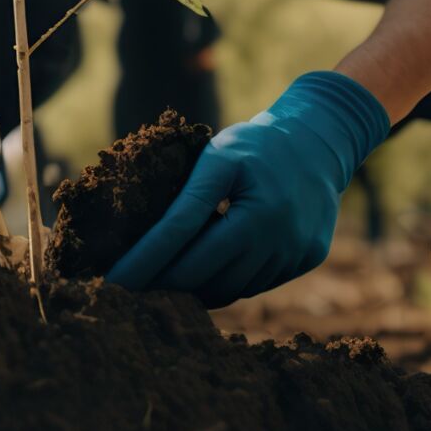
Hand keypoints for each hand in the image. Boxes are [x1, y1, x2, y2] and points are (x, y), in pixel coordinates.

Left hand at [108, 71, 388, 307]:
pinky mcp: (308, 258)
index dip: (142, 265)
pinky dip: (230, 280)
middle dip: (163, 285)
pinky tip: (215, 266)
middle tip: (131, 290)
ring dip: (197, 287)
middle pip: (203, 276)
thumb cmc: (255, 145)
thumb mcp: (216, 157)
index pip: (180, 241)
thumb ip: (187, 200)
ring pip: (230, 288)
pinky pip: (256, 283)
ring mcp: (295, 249)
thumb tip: (148, 248)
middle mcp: (275, 231)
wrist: (321, 140)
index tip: (110, 285)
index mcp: (247, 201)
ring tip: (170, 278)